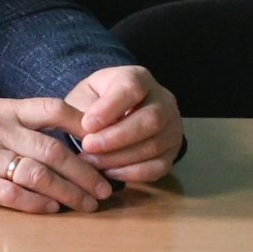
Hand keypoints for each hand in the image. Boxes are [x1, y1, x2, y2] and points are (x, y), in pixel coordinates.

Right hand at [0, 97, 112, 213]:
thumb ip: (15, 119)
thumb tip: (56, 133)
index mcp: (1, 109)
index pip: (52, 109)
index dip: (84, 125)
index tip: (104, 143)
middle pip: (54, 151)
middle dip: (85, 173)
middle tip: (104, 188)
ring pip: (37, 175)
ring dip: (67, 193)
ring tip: (85, 204)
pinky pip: (10, 194)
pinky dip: (35, 204)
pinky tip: (50, 209)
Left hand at [67, 65, 182, 183]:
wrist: (113, 115)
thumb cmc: (94, 102)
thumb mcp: (83, 97)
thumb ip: (81, 109)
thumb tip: (79, 127)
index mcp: (139, 78)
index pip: (132, 89)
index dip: (110, 108)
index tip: (86, 125)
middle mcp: (163, 100)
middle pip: (151, 120)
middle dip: (116, 137)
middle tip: (88, 146)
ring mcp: (172, 126)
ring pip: (154, 145)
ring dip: (120, 158)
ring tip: (91, 162)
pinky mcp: (172, 151)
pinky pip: (159, 167)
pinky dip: (132, 173)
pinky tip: (108, 172)